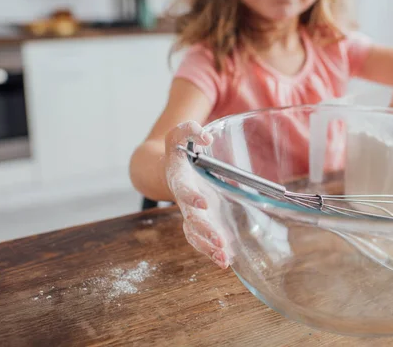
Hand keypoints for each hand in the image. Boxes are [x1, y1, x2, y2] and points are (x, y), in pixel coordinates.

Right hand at [164, 121, 230, 268]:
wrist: (166, 170)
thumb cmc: (177, 151)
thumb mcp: (179, 133)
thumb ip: (190, 130)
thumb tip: (207, 138)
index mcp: (179, 180)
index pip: (184, 190)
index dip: (192, 197)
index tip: (203, 203)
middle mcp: (184, 201)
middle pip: (191, 219)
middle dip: (205, 230)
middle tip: (219, 240)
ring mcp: (192, 213)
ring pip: (195, 235)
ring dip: (208, 248)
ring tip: (223, 259)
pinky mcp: (201, 220)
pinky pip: (202, 241)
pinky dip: (212, 252)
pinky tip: (225, 261)